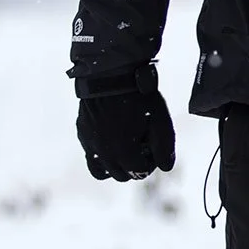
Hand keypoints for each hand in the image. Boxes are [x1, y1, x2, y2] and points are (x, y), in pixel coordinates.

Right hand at [75, 65, 175, 180]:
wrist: (111, 74)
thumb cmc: (138, 96)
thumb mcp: (160, 121)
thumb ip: (165, 148)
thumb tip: (166, 167)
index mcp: (124, 152)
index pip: (139, 172)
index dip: (151, 163)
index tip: (154, 149)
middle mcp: (104, 152)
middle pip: (121, 175)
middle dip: (134, 166)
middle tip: (142, 149)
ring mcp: (90, 143)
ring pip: (103, 171)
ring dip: (116, 166)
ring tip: (126, 149)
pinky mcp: (82, 133)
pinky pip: (90, 155)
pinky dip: (102, 155)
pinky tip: (113, 139)